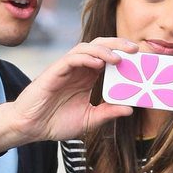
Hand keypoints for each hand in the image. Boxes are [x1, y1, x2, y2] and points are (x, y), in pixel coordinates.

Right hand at [0, 38, 137, 153]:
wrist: (30, 128)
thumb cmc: (56, 122)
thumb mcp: (89, 120)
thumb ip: (108, 113)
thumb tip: (130, 109)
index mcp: (88, 78)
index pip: (109, 60)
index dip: (124, 56)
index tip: (141, 60)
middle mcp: (79, 69)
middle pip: (101, 47)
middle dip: (119, 45)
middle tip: (136, 50)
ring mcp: (66, 69)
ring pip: (87, 48)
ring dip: (104, 50)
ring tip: (118, 57)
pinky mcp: (54, 72)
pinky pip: (71, 58)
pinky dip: (86, 57)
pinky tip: (98, 63)